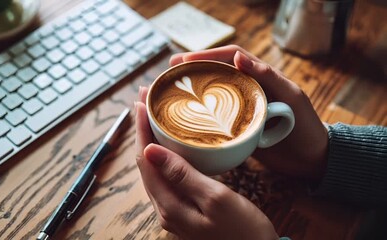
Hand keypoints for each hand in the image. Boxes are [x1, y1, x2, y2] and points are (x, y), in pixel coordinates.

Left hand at [135, 88, 277, 239]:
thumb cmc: (244, 229)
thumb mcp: (216, 198)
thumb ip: (181, 174)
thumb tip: (150, 150)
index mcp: (169, 205)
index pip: (146, 159)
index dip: (142, 128)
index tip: (141, 101)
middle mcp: (165, 208)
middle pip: (146, 162)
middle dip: (143, 130)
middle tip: (144, 100)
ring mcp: (174, 209)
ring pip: (155, 169)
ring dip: (151, 140)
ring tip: (152, 115)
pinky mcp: (184, 208)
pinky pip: (166, 176)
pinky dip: (164, 155)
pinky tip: (169, 144)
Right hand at [170, 45, 327, 180]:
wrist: (310, 159)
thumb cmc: (305, 126)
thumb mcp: (290, 97)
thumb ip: (267, 76)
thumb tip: (238, 57)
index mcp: (260, 76)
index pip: (230, 57)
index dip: (206, 55)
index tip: (183, 60)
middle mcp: (247, 89)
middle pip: (216, 72)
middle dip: (193, 68)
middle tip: (170, 70)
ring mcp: (240, 108)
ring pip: (213, 92)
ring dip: (193, 87)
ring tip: (171, 88)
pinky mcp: (237, 126)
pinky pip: (215, 115)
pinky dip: (200, 112)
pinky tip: (185, 114)